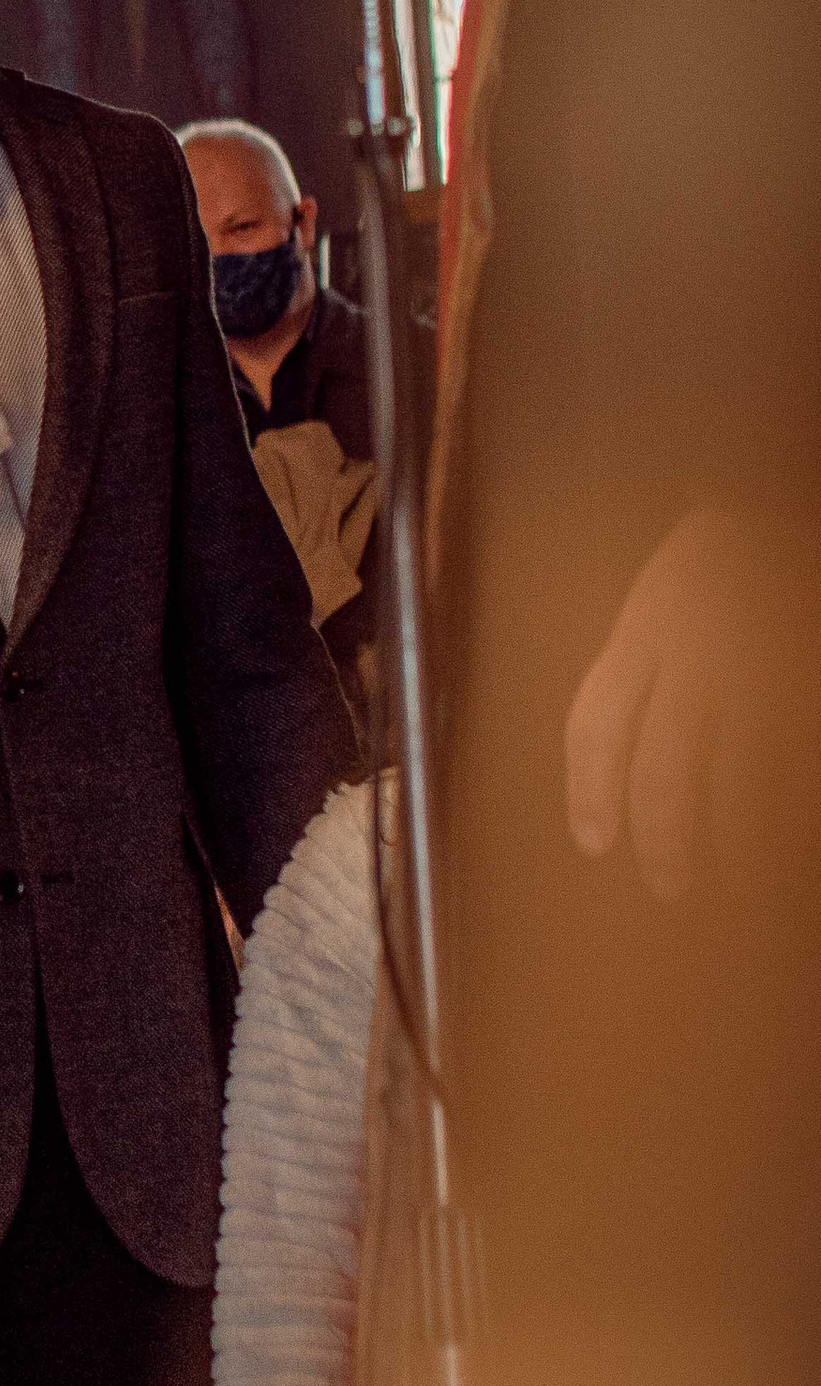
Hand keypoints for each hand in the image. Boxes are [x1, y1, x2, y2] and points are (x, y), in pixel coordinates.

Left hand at [565, 506, 820, 902]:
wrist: (785, 497)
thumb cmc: (721, 565)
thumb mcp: (664, 605)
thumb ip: (642, 673)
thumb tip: (615, 783)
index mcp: (647, 627)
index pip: (597, 724)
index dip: (588, 794)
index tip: (594, 845)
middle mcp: (699, 645)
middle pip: (665, 771)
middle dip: (663, 841)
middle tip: (670, 888)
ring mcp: (766, 661)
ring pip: (744, 779)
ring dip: (739, 839)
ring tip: (744, 877)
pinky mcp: (805, 671)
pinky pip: (796, 756)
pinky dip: (794, 801)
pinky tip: (791, 831)